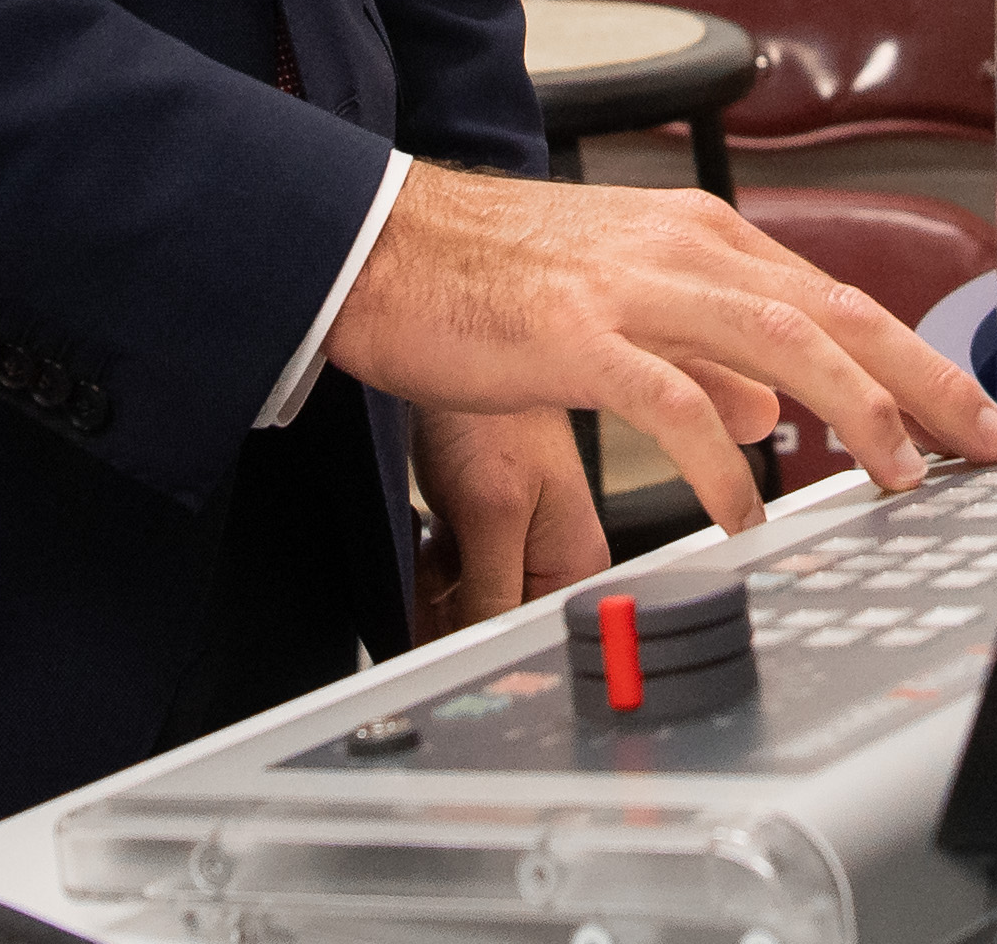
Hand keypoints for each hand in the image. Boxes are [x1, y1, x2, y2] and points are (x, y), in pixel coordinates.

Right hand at [326, 167, 996, 531]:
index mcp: (701, 238)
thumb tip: (771, 410)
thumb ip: (705, 352)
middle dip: (920, 382)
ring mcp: (633, 286)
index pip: (836, 300)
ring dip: (850, 408)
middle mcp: (683, 248)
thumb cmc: (495, 278)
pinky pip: (669, 396)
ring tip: (894, 472)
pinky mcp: (576, 332)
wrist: (383, 247)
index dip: (915, 359)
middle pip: (834, 312)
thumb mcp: (623, 299)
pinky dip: (720, 453)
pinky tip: (744, 505)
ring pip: (777, 339)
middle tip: (981, 444)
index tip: (970, 415)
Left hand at [413, 405, 605, 636]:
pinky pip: (449, 575)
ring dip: (429, 582)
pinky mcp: (486, 528)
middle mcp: (553, 558)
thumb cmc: (494, 411)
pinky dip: (426, 560)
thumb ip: (490, 594)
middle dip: (445, 607)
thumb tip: (479, 656)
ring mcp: (518, 544)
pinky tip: (421, 528)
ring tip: (429, 533)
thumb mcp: (491, 511)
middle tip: (430, 562)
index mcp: (575, 563)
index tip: (430, 634)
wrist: (452, 339)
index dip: (470, 644)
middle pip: (488, 623)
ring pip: (460, 602)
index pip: (522, 637)